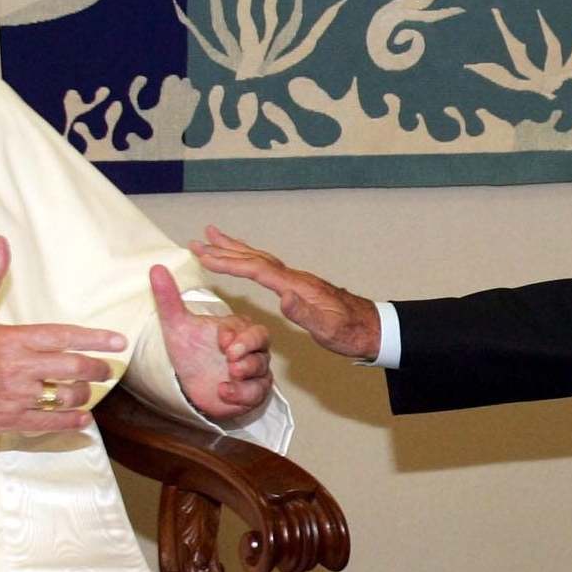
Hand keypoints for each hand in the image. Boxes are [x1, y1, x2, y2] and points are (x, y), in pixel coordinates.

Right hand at [0, 237, 125, 434]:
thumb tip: (2, 242)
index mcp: (12, 339)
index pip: (64, 337)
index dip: (96, 339)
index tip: (119, 341)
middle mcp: (17, 368)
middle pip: (73, 368)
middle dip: (98, 369)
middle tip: (108, 368)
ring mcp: (14, 397)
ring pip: (65, 397)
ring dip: (85, 395)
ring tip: (89, 391)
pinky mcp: (8, 421)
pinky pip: (49, 424)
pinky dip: (71, 422)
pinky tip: (83, 419)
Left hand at [151, 266, 271, 421]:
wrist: (190, 386)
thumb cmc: (190, 352)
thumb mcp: (176, 326)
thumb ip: (168, 298)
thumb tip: (156, 268)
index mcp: (236, 327)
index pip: (244, 325)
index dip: (234, 333)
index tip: (221, 340)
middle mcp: (250, 346)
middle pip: (261, 341)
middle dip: (248, 349)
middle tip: (231, 358)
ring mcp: (255, 368)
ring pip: (261, 367)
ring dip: (246, 372)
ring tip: (230, 375)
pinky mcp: (254, 391)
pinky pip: (257, 392)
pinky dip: (242, 394)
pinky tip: (224, 391)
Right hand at [186, 226, 380, 360]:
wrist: (373, 329)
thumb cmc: (351, 332)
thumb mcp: (328, 330)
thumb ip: (305, 313)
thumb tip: (284, 297)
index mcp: (297, 287)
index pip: (257, 270)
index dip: (229, 263)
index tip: (205, 256)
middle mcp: (296, 278)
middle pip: (254, 258)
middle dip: (225, 249)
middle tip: (198, 239)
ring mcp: (298, 280)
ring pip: (260, 259)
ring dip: (235, 250)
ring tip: (214, 238)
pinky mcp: (299, 286)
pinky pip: (267, 268)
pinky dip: (250, 261)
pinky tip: (245, 263)